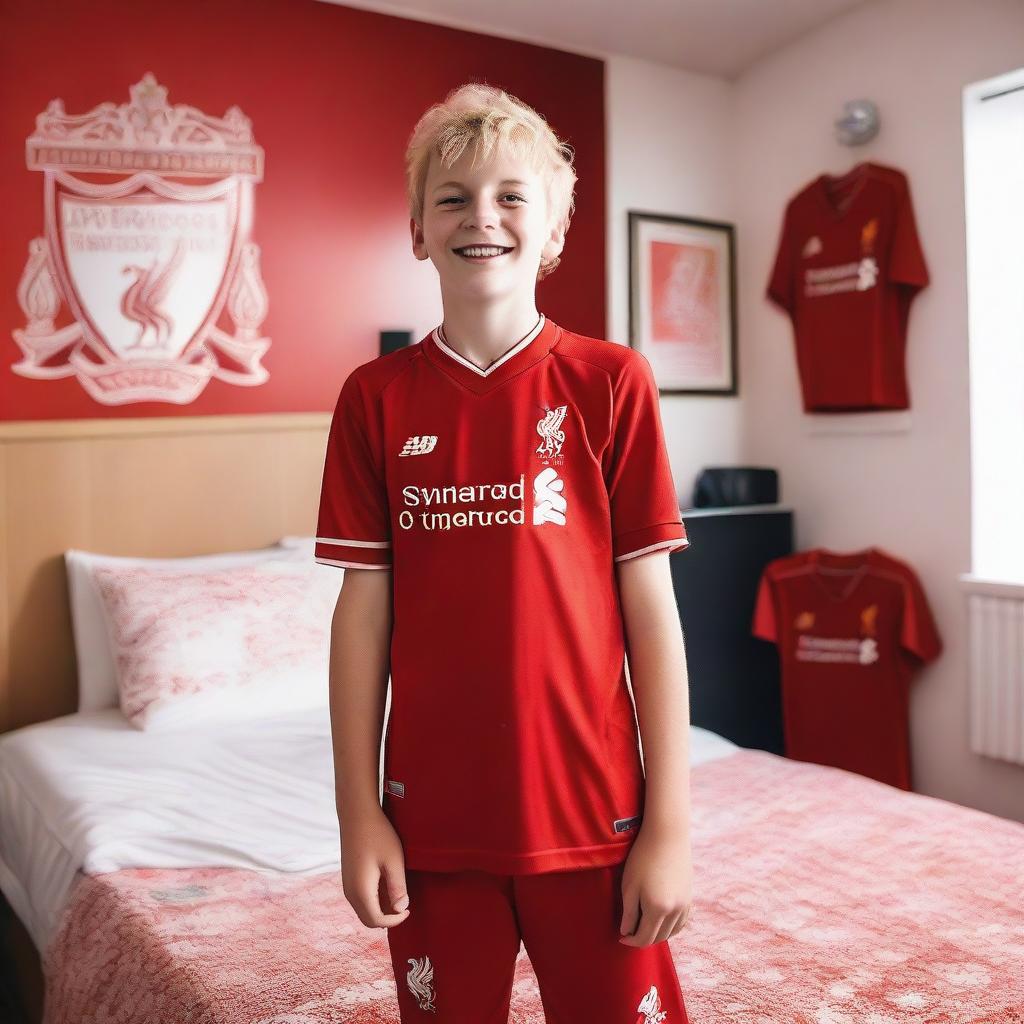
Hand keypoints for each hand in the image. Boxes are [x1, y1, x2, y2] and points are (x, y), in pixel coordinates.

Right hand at [339, 807, 410, 928]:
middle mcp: (350, 892)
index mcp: (361, 891)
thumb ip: (398, 888)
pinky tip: (386, 884)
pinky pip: (360, 898)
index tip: (408, 910)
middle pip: (368, 920)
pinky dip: (373, 900)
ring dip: (380, 909)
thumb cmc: (378, 835)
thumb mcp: (394, 861)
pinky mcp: (347, 877)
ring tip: (397, 893)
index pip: (377, 921)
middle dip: (386, 919)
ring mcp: (347, 884)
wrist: (356, 814)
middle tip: (403, 905)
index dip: (394, 921)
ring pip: (363, 910)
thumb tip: (401, 909)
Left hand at [618, 826, 692, 946]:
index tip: (621, 937)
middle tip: (630, 932)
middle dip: (643, 939)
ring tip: (644, 926)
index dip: (631, 941)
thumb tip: (626, 932)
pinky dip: (671, 927)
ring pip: (672, 932)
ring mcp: (685, 904)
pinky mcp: (690, 897)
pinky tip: (662, 921)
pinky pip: (682, 922)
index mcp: (658, 909)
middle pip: (659, 937)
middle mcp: (675, 911)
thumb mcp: (629, 885)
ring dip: (658, 934)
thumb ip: (628, 912)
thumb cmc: (643, 857)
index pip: (644, 938)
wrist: (667, 835)